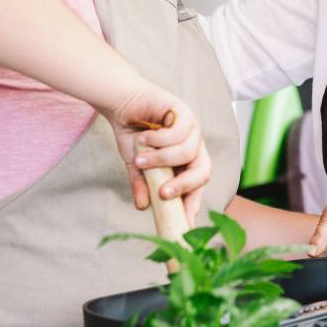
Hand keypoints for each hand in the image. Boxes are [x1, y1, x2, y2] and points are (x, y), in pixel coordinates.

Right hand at [105, 80, 211, 223]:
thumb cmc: (133, 134)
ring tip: (140, 160)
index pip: (198, 184)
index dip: (193, 203)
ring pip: (187, 152)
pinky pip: (178, 132)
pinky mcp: (184, 111)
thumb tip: (143, 207)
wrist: (123, 103)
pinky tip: (144, 137)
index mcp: (188, 160)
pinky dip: (159, 139)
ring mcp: (192, 127)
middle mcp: (194, 144)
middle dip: (184, 185)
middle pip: (204, 170)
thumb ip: (142, 183)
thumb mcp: (136, 164)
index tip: (184, 223)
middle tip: (162, 193)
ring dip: (161, 159)